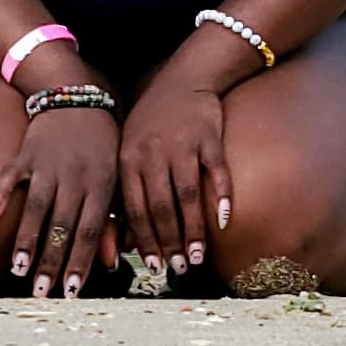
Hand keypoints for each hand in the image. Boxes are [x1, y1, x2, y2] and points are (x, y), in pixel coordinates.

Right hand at [0, 102, 119, 296]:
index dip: (81, 261)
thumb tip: (112, 262)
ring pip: (36, 207)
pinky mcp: (25, 153)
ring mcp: (48, 164)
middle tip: (42, 292)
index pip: (91, 230)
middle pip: (62, 225)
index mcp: (101, 183)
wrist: (79, 97)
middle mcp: (75, 175)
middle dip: (51, 261)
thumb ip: (114, 220)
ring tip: (18, 270)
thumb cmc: (102, 146)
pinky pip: (8, 177)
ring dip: (27, 240)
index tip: (71, 291)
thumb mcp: (116, 179)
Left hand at [115, 57, 232, 271]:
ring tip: (199, 257)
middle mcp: (153, 154)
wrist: (184, 77)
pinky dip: (222, 197)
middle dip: (170, 242)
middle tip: (179, 268)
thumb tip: (121, 244)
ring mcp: (182, 144)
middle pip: (161, 207)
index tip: (154, 266)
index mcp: (128, 160)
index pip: (134, 209)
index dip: (144, 240)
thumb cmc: (152, 123)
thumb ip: (127, 192)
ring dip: (194, 230)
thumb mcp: (129, 152)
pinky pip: (216, 171)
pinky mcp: (209, 136)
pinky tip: (225, 221)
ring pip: (187, 195)